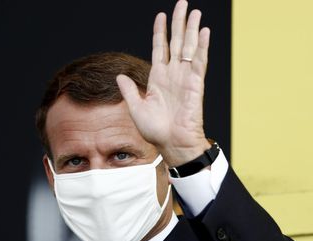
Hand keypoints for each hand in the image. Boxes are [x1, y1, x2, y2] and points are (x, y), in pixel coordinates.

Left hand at [116, 0, 210, 166]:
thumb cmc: (155, 130)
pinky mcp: (195, 84)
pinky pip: (199, 61)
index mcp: (158, 78)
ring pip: (189, 47)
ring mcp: (184, 77)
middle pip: (176, 42)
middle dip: (178, 23)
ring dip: (191, 29)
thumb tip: (119, 76)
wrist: (171, 143)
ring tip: (194, 11)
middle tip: (182, 4)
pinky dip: (202, 46)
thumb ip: (129, 90)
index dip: (159, 32)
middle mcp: (172, 74)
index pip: (160, 49)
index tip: (160, 16)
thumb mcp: (136, 108)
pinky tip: (203, 31)